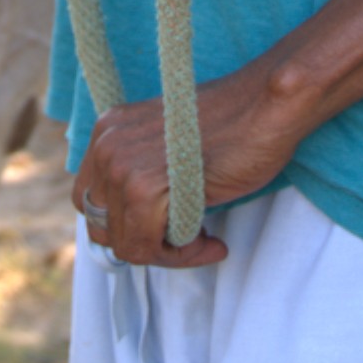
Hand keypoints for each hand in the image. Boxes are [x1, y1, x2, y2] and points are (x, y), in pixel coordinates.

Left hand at [70, 70, 306, 269]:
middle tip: (190, 240)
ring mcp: (120, 164)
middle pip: (103, 228)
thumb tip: (132, 227)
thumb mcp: (173, 149)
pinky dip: (180, 255)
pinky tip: (210, 241)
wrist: (268, 107)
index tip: (171, 230)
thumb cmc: (235, 130)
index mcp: (108, 131)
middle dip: (146, 243)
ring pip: (124, 243)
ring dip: (167, 252)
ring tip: (205, 239)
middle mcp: (106, 143)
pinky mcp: (143, 185)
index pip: (95, 203)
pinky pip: (145, 246)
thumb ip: (145, 175)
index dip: (131, 227)